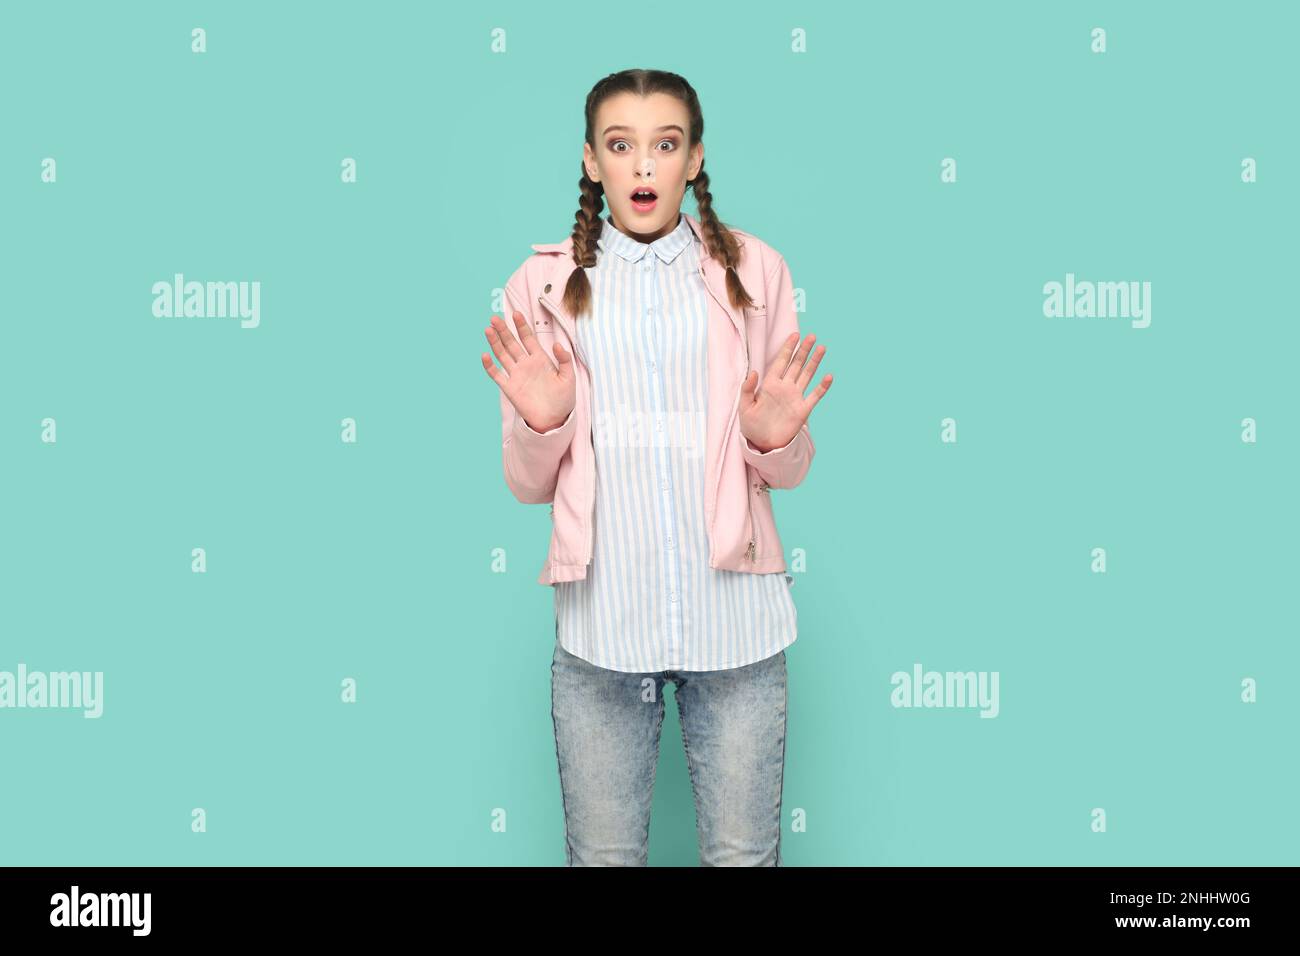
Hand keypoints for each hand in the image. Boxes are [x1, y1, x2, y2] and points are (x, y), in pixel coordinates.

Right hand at [481, 311, 575, 432]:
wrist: (554, 420)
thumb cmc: (563, 399)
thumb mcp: (568, 377)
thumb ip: (564, 360)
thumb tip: (557, 344)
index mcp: (540, 359)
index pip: (528, 339)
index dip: (522, 326)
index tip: (516, 313)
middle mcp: (526, 364)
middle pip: (512, 343)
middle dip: (504, 330)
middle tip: (495, 318)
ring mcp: (516, 375)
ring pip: (503, 355)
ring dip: (495, 343)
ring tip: (488, 329)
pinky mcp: (510, 388)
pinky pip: (497, 375)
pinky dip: (490, 366)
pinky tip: (485, 355)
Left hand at [738, 332, 831, 452]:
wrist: (762, 444)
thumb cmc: (751, 425)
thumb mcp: (744, 407)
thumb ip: (747, 389)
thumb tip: (754, 372)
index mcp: (770, 385)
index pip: (781, 362)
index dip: (788, 348)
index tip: (795, 335)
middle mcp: (785, 388)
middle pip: (796, 364)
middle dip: (803, 350)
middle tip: (812, 336)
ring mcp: (795, 398)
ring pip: (807, 375)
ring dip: (814, 362)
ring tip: (822, 348)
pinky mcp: (802, 410)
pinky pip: (814, 396)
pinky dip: (822, 387)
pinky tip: (829, 376)